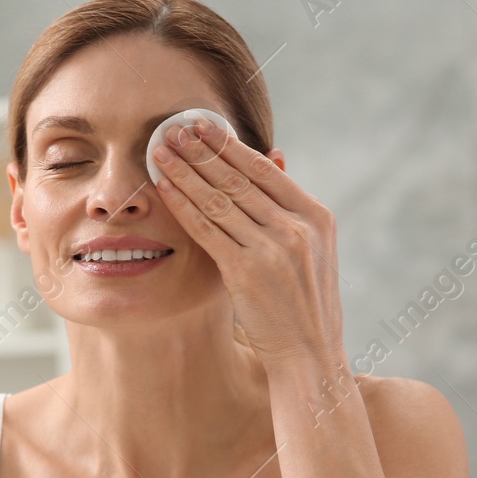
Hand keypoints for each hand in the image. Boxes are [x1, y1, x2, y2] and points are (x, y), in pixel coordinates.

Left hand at [151, 119, 344, 368]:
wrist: (309, 353)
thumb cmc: (304, 302)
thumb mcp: (312, 247)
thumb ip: (289, 204)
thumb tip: (275, 155)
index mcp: (315, 216)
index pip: (265, 169)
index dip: (229, 144)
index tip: (203, 124)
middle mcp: (296, 227)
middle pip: (238, 179)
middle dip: (201, 150)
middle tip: (173, 128)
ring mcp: (273, 249)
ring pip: (219, 200)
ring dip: (186, 172)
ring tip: (161, 150)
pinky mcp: (247, 271)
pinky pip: (207, 230)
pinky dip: (182, 205)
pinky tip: (164, 188)